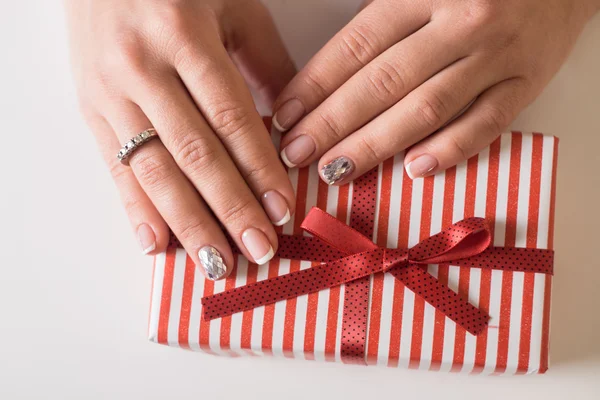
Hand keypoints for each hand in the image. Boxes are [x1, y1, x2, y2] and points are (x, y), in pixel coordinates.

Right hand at [66, 0, 296, 278]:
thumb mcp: (231, 8)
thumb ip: (265, 64)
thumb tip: (294, 128)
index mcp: (184, 36)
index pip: (231, 118)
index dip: (259, 168)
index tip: (283, 208)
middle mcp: (142, 68)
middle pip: (195, 153)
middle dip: (230, 208)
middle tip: (258, 249)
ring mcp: (110, 93)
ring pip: (155, 170)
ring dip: (189, 222)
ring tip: (217, 261)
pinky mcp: (90, 111)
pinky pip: (116, 168)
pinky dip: (137, 210)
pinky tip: (157, 245)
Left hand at [273, 0, 599, 183]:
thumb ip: (382, 20)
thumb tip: (330, 74)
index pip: (356, 46)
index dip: (315, 85)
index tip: (285, 116)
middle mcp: (459, 24)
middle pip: (384, 82)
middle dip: (333, 123)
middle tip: (297, 153)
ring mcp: (495, 56)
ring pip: (427, 108)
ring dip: (376, 144)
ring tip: (336, 170)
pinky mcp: (525, 84)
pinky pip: (487, 123)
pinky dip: (450, 150)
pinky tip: (414, 170)